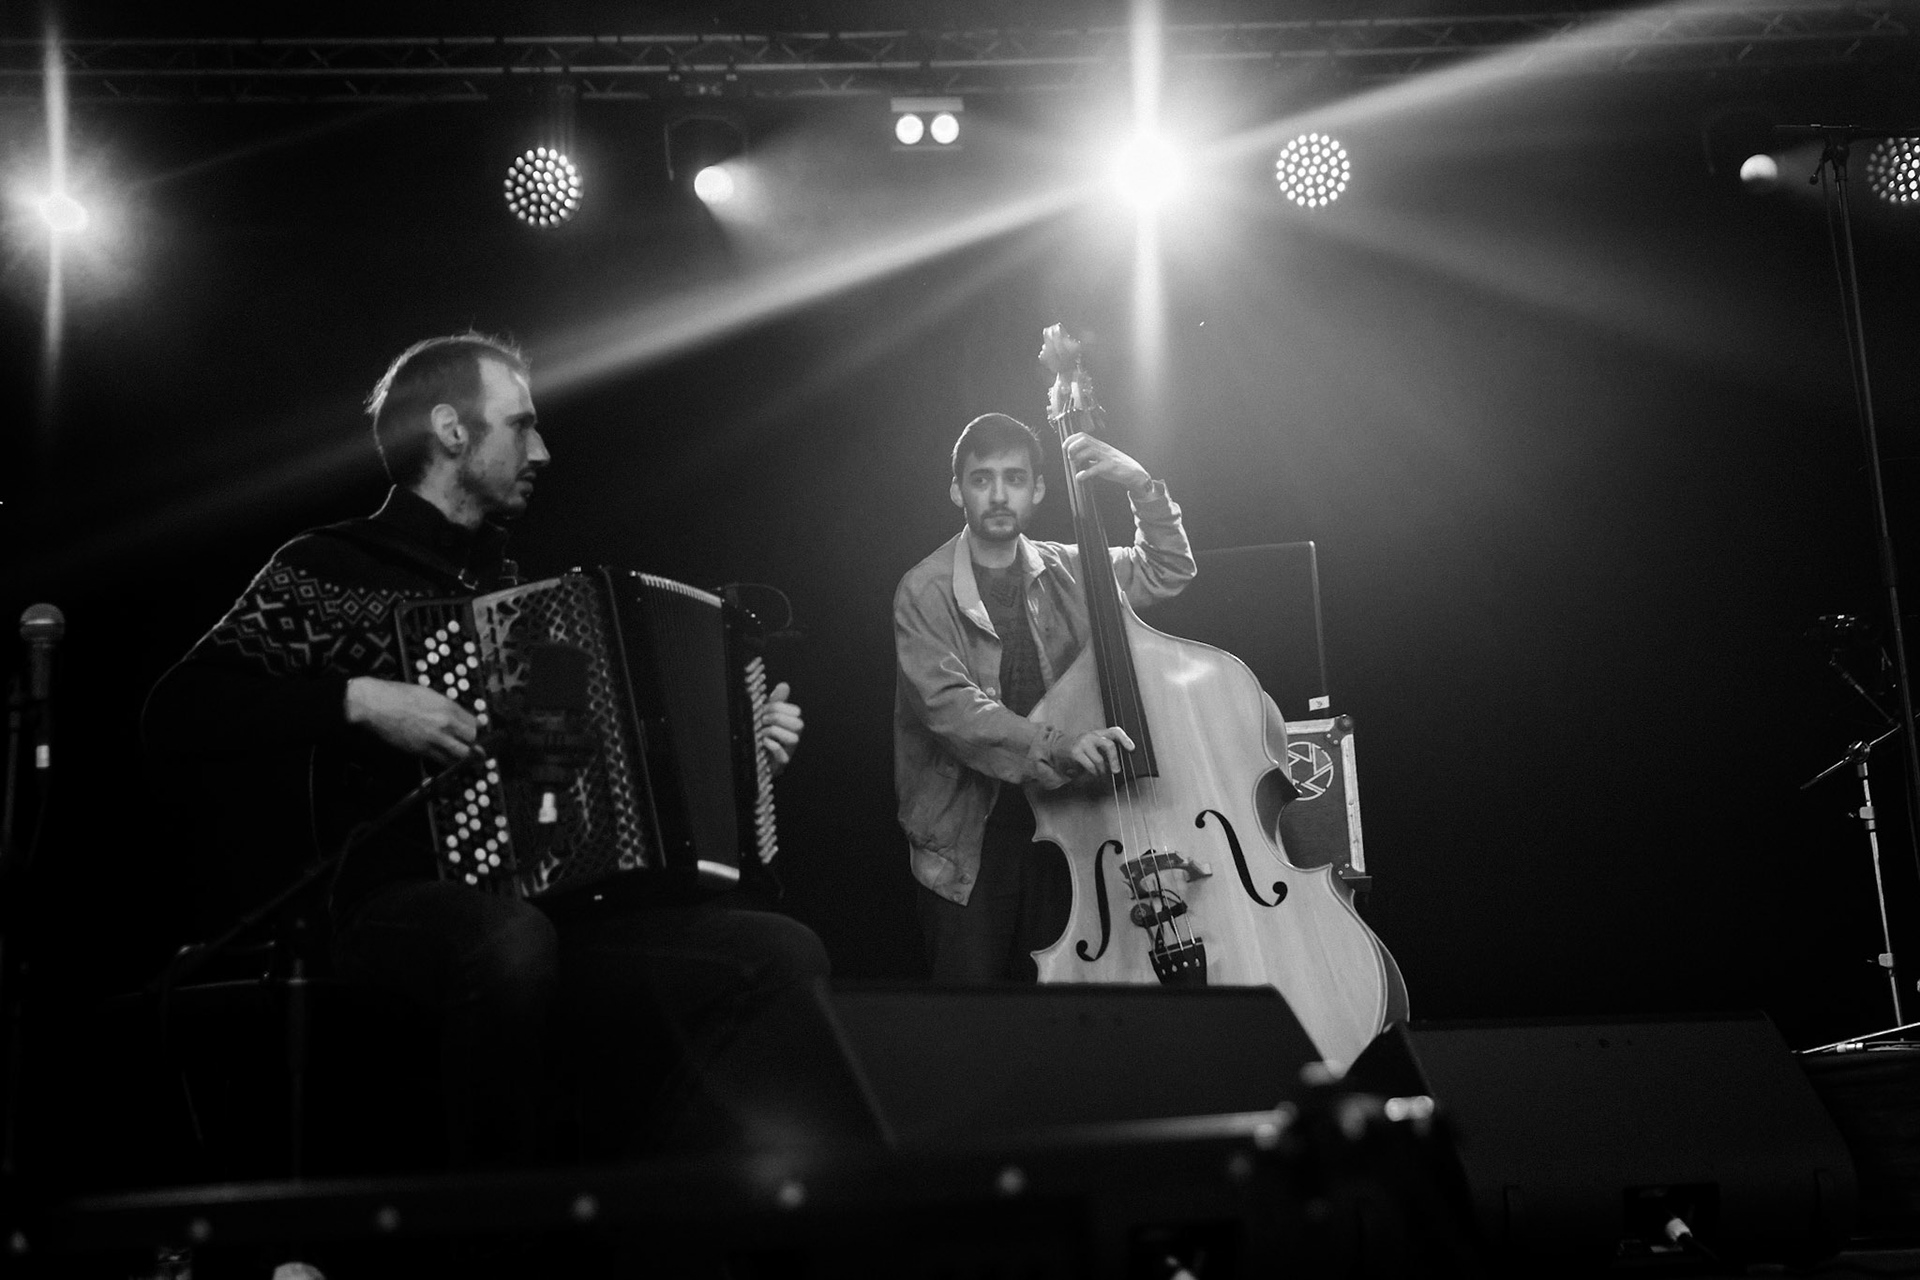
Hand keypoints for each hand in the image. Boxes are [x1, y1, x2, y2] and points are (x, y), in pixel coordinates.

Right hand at [346, 676, 477, 766]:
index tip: (476, 732)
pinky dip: (447, 761)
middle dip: (474, 744)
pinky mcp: (421, 750)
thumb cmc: (397, 695)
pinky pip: (442, 760)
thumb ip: (445, 706)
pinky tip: (449, 761)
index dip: (476, 729)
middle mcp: (445, 723)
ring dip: (464, 756)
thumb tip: (456, 715)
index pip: (474, 722)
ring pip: (461, 754)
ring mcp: (434, 738)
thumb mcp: (427, 694)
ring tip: (467, 759)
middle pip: (471, 740)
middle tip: (475, 748)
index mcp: (447, 706)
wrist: (376, 704)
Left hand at [758, 681, 802, 775]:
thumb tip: (784, 685)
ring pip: (794, 739)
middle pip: (799, 724)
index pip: (796, 712)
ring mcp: (788, 751)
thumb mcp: (768, 716)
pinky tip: (763, 742)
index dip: (779, 707)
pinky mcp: (780, 764)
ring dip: (775, 732)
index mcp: (791, 724)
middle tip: (763, 720)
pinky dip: (773, 746)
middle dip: (778, 718)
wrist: (755, 760)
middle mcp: (793, 737)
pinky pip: (783, 756)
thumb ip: (777, 701)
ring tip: (762, 732)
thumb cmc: (764, 736)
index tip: (765, 709)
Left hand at [1062, 432, 1151, 495]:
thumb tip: (1076, 461)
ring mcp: (1107, 457)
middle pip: (1084, 440)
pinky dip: (1085, 473)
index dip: (1071, 439)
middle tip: (1070, 457)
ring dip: (1078, 458)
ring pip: (1089, 451)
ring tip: (1076, 465)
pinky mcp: (1110, 467)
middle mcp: (1102, 448)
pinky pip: (1096, 468)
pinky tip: (1080, 477)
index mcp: (1099, 445)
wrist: (1134, 472)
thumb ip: (1090, 459)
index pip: (1083, 435)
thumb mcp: (1102, 458)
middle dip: (1073, 447)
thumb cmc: (1116, 465)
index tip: (1064, 447)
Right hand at [1065, 726, 1135, 776]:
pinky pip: (1090, 766)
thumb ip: (1105, 751)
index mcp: (1098, 733)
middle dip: (1114, 760)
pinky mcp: (1075, 752)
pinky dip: (1093, 773)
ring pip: (1099, 760)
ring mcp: (1083, 742)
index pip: (1115, 731)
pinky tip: (1092, 773)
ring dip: (1102, 771)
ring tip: (1100, 774)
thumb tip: (1117, 764)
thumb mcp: (1093, 747)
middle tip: (1116, 771)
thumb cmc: (1079, 750)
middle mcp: (1091, 735)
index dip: (1125, 739)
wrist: (1057, 748)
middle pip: (1109, 745)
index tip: (1132, 748)